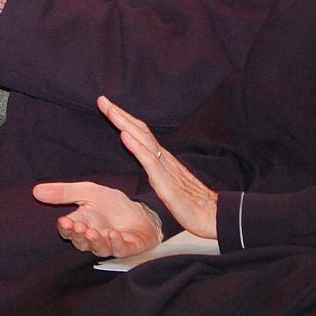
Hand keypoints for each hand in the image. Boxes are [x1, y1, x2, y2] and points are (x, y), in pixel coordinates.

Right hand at [31, 180, 162, 257]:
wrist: (142, 212)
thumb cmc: (113, 205)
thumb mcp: (89, 191)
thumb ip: (65, 192)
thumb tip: (36, 190)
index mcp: (82, 225)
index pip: (67, 231)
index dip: (65, 228)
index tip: (63, 221)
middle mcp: (94, 237)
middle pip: (81, 242)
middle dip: (79, 235)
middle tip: (79, 226)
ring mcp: (110, 244)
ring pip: (98, 248)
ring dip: (95, 241)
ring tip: (93, 231)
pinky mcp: (128, 247)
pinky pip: (120, 249)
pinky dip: (116, 243)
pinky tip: (114, 235)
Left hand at [99, 95, 218, 238]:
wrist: (212, 215)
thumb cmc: (191, 203)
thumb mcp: (169, 184)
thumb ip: (158, 171)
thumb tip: (147, 162)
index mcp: (162, 159)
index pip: (141, 133)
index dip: (125, 119)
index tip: (108, 106)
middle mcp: (163, 157)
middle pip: (140, 130)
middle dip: (120, 114)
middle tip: (102, 99)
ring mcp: (165, 167)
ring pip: (143, 140)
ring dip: (125, 123)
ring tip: (110, 110)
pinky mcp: (166, 181)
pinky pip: (149, 160)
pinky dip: (136, 146)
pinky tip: (124, 135)